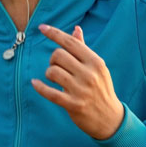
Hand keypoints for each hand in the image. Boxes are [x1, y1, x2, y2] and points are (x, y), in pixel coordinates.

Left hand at [31, 23, 125, 140]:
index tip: (41, 28)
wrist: (110, 118)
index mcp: (95, 62)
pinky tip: (35, 83)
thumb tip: (76, 29)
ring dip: (49, 74)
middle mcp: (89, 74)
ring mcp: (81, 90)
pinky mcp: (73, 105)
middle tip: (57, 67)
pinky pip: (50, 92)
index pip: (71, 42)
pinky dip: (39, 87)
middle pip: (58, 55)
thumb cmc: (101, 89)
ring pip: (52, 72)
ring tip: (54, 78)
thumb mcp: (97, 68)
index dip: (54, 33)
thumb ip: (84, 49)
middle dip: (52, 59)